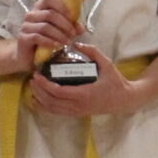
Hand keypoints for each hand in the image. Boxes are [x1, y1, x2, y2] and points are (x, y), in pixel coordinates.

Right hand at [17, 0, 80, 61]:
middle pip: (50, 14)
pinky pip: (37, 37)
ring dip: (59, 35)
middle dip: (65, 24)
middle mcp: (31, 14)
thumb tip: (81, 28)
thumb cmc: (46, 39)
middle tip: (73, 34)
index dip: (62, 6)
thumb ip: (71, 27)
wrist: (30, 56)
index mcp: (40, 8)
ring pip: (45, 27)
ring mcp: (26, 26)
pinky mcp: (23, 38)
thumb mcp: (60, 31)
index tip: (72, 17)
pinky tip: (57, 46)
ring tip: (68, 42)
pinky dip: (49, 42)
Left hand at [28, 45, 147, 117]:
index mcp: (84, 93)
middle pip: (51, 101)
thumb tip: (76, 44)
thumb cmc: (116, 82)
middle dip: (39, 90)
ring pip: (52, 109)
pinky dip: (45, 107)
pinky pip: (57, 113)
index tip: (37, 74)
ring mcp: (78, 111)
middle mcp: (79, 105)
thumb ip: (93, 52)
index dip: (45, 84)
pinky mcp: (78, 114)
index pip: (58, 91)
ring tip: (33, 87)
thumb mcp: (107, 64)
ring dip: (40, 99)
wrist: (125, 100)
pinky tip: (39, 100)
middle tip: (33, 78)